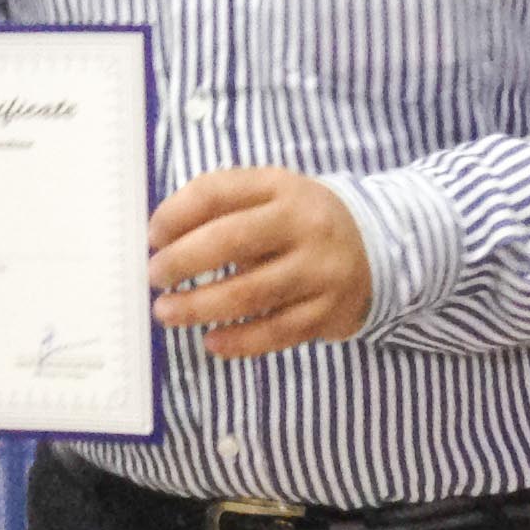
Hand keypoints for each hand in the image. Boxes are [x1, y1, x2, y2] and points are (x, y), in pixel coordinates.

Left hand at [148, 169, 372, 358]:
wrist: (378, 247)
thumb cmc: (299, 222)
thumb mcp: (269, 197)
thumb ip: (221, 209)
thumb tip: (160, 239)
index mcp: (279, 187)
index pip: (216, 192)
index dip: (175, 214)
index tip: (151, 237)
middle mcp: (303, 224)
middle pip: (231, 241)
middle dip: (182, 262)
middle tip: (154, 277)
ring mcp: (319, 269)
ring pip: (251, 293)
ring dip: (200, 306)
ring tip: (167, 312)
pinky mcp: (329, 311)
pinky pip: (277, 332)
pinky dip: (240, 341)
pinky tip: (212, 342)